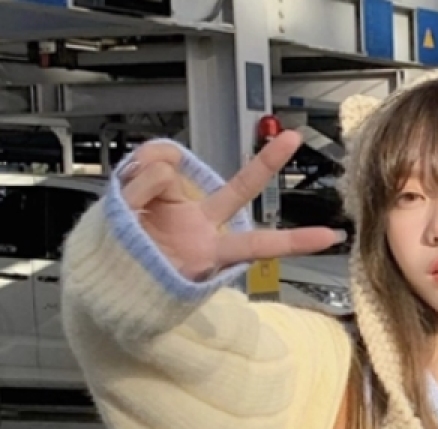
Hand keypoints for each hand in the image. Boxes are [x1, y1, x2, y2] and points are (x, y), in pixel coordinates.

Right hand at [118, 131, 344, 282]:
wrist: (104, 277)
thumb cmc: (138, 280)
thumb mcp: (164, 273)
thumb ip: (170, 226)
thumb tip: (164, 172)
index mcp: (211, 253)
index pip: (260, 245)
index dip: (296, 242)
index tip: (332, 237)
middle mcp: (201, 223)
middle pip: (239, 189)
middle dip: (267, 162)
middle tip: (294, 138)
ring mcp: (178, 202)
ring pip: (169, 171)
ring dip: (146, 191)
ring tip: (136, 218)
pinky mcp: (152, 184)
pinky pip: (147, 166)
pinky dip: (134, 183)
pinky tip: (130, 201)